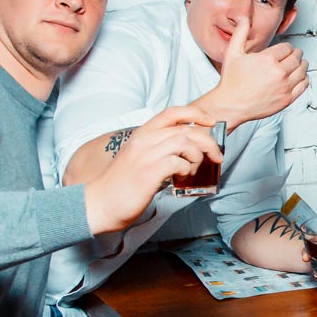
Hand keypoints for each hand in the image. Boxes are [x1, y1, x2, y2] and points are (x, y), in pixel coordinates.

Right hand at [83, 106, 221, 234]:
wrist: (100, 204)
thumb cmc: (122, 184)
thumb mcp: (139, 157)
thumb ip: (158, 148)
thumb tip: (186, 148)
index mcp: (142, 134)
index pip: (172, 112)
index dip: (196, 113)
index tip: (211, 121)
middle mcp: (144, 140)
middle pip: (186, 129)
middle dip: (208, 141)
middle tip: (217, 155)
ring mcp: (146, 155)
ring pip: (185, 143)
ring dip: (198, 156)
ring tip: (193, 169)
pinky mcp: (149, 172)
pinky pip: (179, 162)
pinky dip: (187, 168)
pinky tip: (182, 176)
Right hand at [203, 16, 307, 127]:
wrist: (231, 105)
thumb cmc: (231, 81)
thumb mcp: (233, 53)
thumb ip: (240, 33)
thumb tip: (244, 18)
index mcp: (267, 59)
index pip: (287, 47)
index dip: (287, 47)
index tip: (285, 49)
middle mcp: (279, 72)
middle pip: (297, 58)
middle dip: (296, 54)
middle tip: (295, 54)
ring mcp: (285, 86)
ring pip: (303, 70)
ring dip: (302, 65)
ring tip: (299, 63)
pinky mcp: (287, 98)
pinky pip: (303, 85)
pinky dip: (304, 79)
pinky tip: (300, 77)